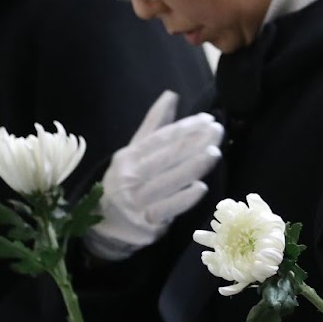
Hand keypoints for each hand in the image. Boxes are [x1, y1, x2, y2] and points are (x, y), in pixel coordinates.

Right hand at [87, 90, 223, 259]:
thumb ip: (154, 126)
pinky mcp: (146, 222)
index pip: (160, 139)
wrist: (105, 226)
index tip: (206, 118)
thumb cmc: (126, 182)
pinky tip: (201, 187)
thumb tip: (171, 95)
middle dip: (194, 142)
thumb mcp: (134, 153)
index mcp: (128, 157)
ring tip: (214, 153)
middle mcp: (130, 177)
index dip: (184, 128)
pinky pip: (168, 208)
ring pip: (169, 181)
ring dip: (193, 167)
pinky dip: (185, 198)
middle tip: (217, 130)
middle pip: (167, 157)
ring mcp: (138, 201)